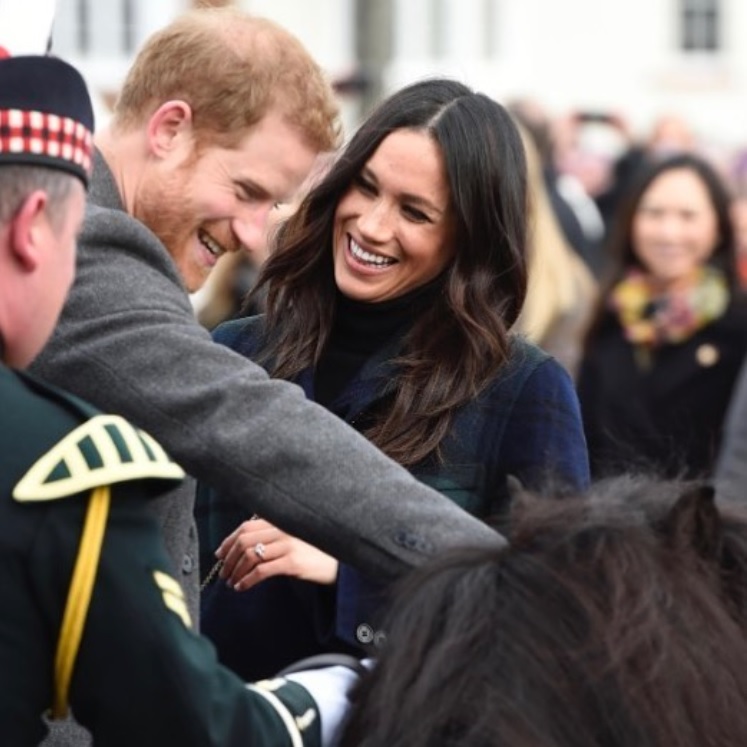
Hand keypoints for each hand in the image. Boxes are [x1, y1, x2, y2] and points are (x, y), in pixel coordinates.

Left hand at [215, 518, 338, 590]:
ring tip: (231, 583)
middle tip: (223, 573)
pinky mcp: (292, 561)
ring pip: (250, 555)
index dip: (229, 540)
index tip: (219, 554)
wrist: (339, 564)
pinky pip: (261, 571)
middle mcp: (283, 529)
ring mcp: (288, 544)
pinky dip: (247, 580)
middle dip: (229, 558)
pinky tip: (242, 587)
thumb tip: (240, 547)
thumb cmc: (313, 553)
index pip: (246, 526)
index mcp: (280, 521)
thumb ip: (271, 536)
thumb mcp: (292, 539)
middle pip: (244, 540)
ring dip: (236, 571)